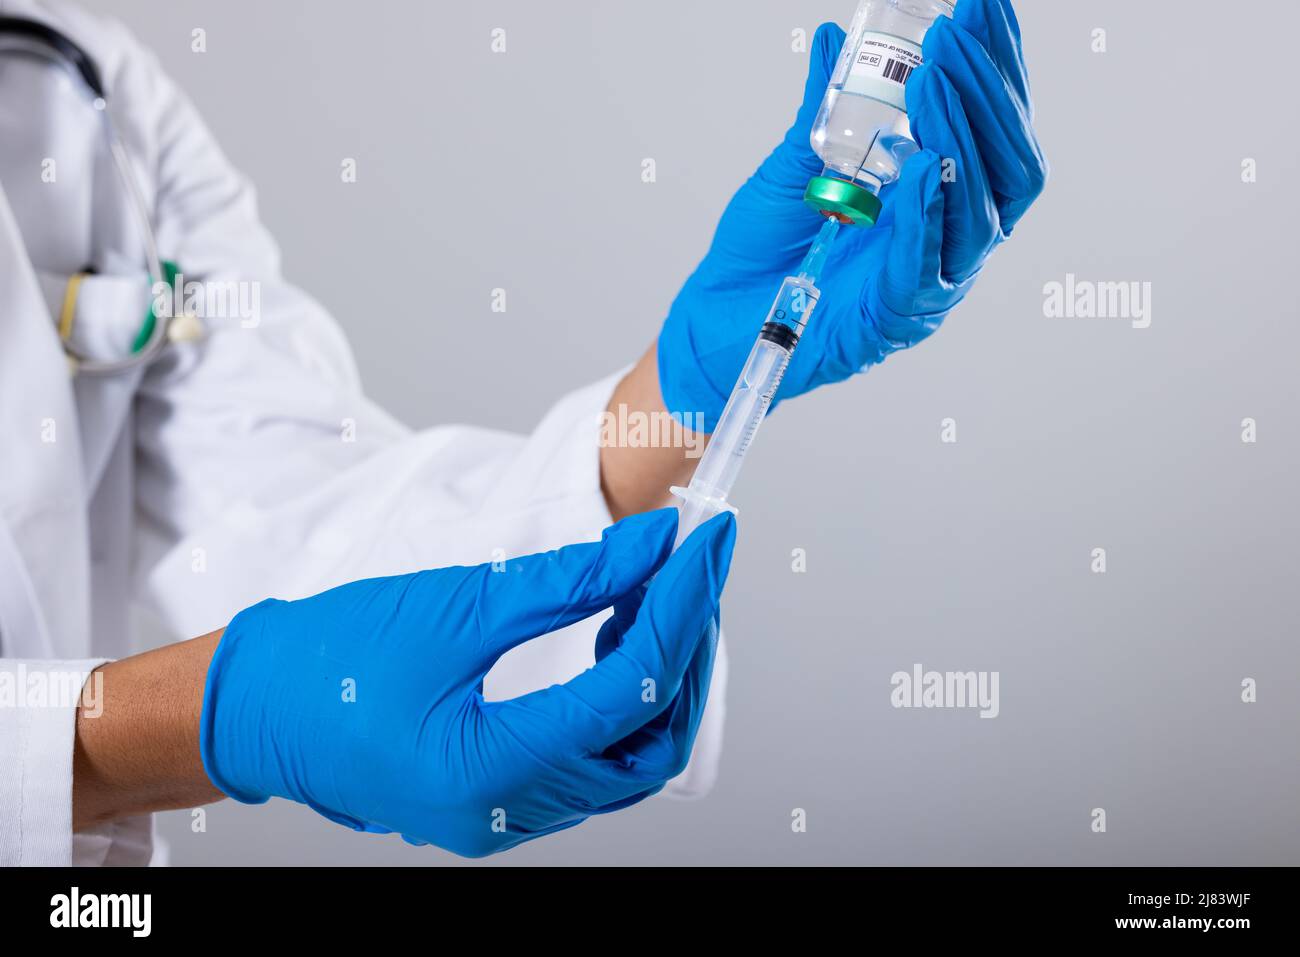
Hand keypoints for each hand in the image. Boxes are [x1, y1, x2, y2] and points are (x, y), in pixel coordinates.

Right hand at [199, 508, 735, 856]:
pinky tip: (611, 641)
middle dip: (682, 650)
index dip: (680, 607)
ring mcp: (505, 820)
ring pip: (626, 761)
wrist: (254, 705)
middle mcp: (505, 816)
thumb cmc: (329, 656)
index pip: (627, 689)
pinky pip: (589, 765)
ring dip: (652, 678)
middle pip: (646, 741)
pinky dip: (615, 704)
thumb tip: (653, 545)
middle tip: (688, 571)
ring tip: (651, 599)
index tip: (705, 542)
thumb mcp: (457, 604)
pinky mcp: (501, 803)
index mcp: (489, 772)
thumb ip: (570, 580)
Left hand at [657, 0, 1046, 429]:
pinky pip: (926, 265)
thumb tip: (835, 38)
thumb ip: (823, 108)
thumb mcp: (795, 165)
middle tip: (955, 34)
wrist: (717, 317)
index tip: (985, 6)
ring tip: (929, 79)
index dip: (996, 66)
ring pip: (979, 212)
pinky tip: (920, 165)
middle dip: (987, 91)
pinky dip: (927, 214)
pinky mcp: (895, 317)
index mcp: (937, 196)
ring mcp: (929, 280)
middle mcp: (947, 236)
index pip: (991, 126)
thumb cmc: (763, 252)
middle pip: (1007, 165)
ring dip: (959, 137)